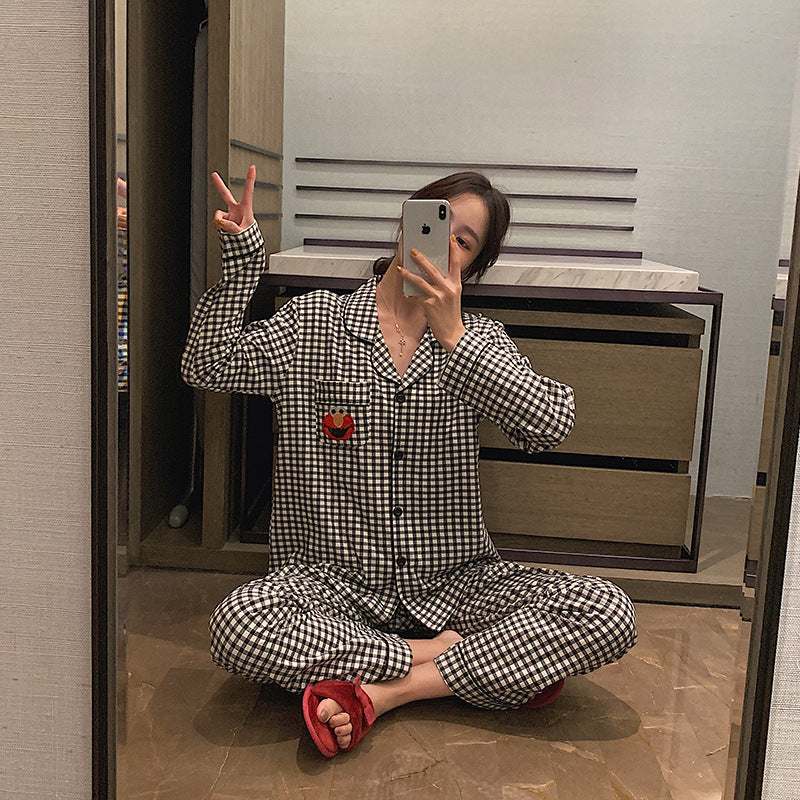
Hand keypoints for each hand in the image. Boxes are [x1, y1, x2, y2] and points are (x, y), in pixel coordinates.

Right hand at [212, 165, 255, 233]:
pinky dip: (220, 228)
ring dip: (222, 225)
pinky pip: (217, 223)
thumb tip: (221, 221)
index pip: (248, 192)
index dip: (250, 179)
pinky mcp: (224, 222)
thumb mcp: (242, 233)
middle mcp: (236, 210)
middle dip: (219, 185)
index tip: (252, 167)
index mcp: (246, 209)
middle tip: (214, 174)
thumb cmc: (249, 239)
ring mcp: (229, 216)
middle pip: (226, 195)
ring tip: (230, 231)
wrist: (246, 248)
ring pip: (219, 216)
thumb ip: (231, 227)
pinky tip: (226, 232)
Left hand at [397, 235, 466, 351]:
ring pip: (421, 280)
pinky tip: (405, 293)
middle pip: (434, 269)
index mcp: (456, 284)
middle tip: (413, 251)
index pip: (456, 263)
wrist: (452, 333)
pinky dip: (410, 294)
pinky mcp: (429, 305)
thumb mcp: (454, 296)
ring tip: (401, 269)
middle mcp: (448, 288)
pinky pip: (416, 295)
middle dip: (422, 259)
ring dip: (409, 274)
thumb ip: (446, 283)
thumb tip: (434, 273)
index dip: (453, 250)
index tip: (449, 239)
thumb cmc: (451, 314)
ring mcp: (438, 296)